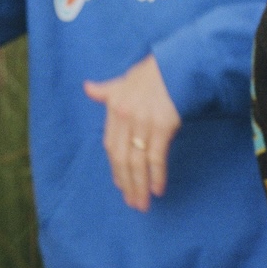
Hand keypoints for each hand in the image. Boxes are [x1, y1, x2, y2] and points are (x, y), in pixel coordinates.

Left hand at [83, 54, 180, 212]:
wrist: (179, 63)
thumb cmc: (155, 72)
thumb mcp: (125, 79)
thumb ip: (107, 90)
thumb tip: (87, 88)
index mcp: (115, 107)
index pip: (111, 145)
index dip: (115, 168)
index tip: (120, 186)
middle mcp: (126, 116)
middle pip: (122, 158)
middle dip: (127, 184)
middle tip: (132, 203)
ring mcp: (144, 121)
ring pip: (137, 161)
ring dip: (140, 186)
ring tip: (143, 204)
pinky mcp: (163, 124)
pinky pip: (156, 156)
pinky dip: (156, 175)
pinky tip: (158, 189)